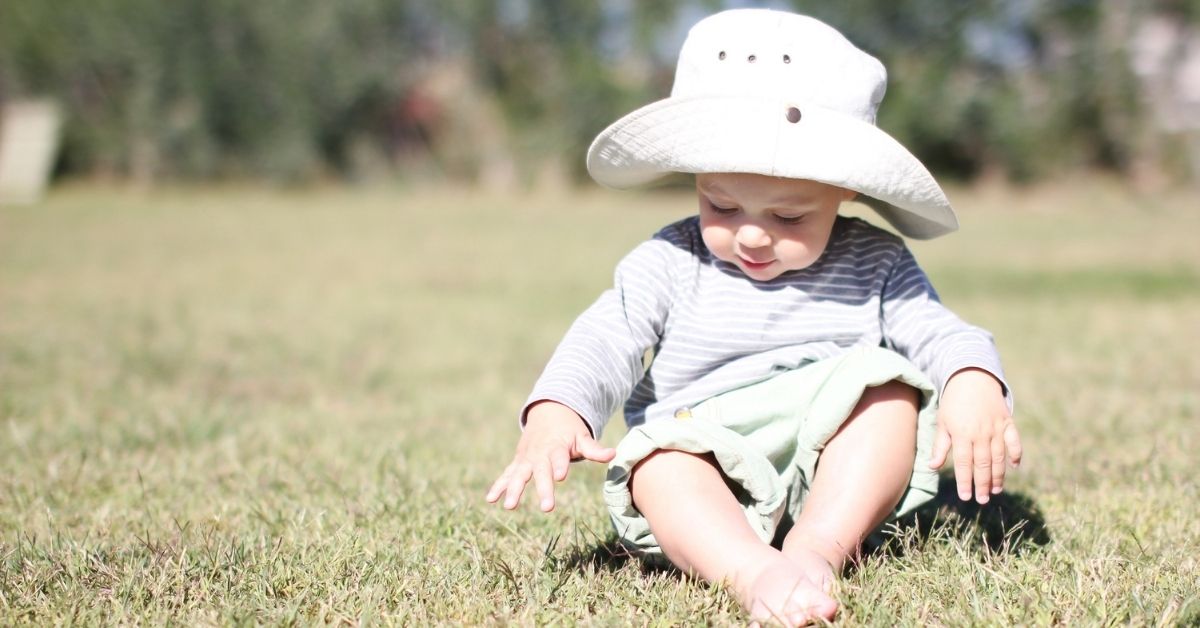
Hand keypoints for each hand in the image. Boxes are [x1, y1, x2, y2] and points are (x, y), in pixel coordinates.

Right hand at [485, 401, 615, 511]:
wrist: (547, 412)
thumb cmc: (569, 430)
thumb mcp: (582, 437)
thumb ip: (595, 449)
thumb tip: (614, 455)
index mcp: (556, 446)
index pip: (559, 457)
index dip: (560, 465)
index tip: (561, 476)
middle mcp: (539, 453)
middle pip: (540, 471)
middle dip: (542, 487)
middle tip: (547, 507)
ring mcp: (526, 458)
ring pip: (518, 475)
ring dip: (513, 489)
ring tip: (509, 506)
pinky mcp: (518, 462)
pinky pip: (506, 474)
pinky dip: (498, 486)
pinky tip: (490, 499)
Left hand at [928, 368, 1022, 503]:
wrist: (972, 377)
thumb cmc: (953, 402)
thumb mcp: (942, 422)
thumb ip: (940, 445)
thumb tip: (932, 467)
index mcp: (962, 433)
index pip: (963, 463)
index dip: (965, 481)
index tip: (966, 497)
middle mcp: (980, 433)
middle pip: (983, 464)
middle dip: (982, 484)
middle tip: (982, 500)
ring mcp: (996, 428)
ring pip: (999, 457)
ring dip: (998, 475)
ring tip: (995, 491)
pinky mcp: (1007, 422)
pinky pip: (1014, 441)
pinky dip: (1015, 453)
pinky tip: (1014, 467)